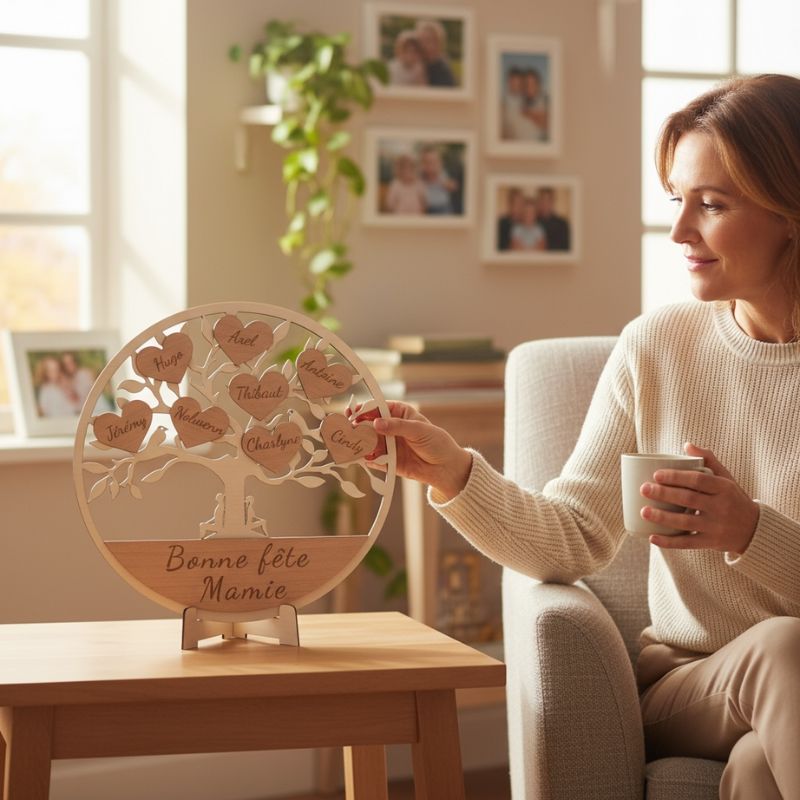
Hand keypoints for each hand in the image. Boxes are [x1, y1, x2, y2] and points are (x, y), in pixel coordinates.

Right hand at [352, 401, 471, 499]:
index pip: (377, 408)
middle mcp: (391, 428)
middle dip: (357, 428)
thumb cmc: (437, 443)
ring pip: (368, 442)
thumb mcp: (419, 430)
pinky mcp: (388, 461)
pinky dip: (366, 458)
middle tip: (349, 431)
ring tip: (352, 446)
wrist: (446, 468)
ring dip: (359, 444)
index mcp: (399, 413)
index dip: (364, 409)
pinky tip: (362, 458)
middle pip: (368, 425)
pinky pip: (372, 459)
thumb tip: (376, 423)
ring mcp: (388, 444)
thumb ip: (397, 426)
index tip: (353, 412)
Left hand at [641, 443, 758, 553]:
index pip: (698, 480)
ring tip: (643, 511)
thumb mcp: (727, 478)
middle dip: (664, 494)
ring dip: (662, 518)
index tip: (656, 474)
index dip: (677, 477)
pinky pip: (688, 543)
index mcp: (724, 488)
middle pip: (689, 499)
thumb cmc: (733, 498)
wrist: (754, 529)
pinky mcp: (711, 543)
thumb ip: (709, 460)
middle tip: (644, 489)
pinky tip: (652, 537)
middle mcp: (721, 507)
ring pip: (686, 522)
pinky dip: (669, 542)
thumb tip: (687, 445)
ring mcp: (716, 527)